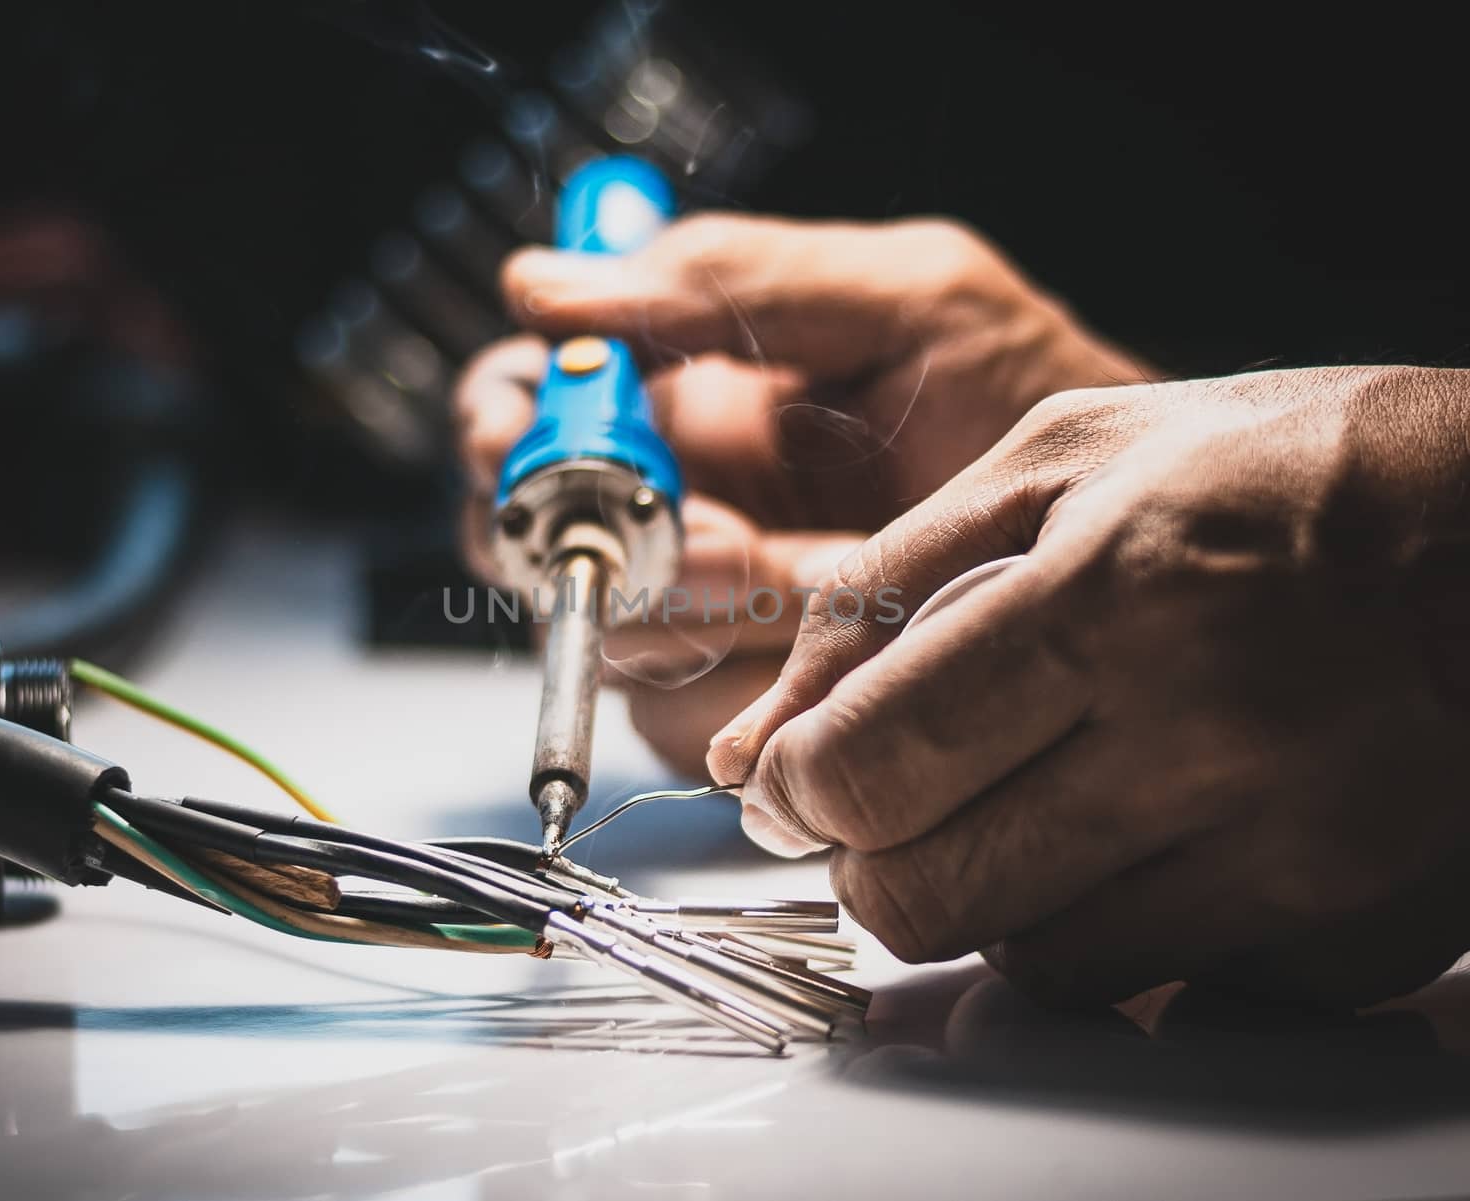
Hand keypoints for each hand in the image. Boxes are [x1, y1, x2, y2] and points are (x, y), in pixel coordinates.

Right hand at [455, 213, 1143, 772]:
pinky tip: (812, 645)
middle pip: (529, 529)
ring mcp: (700, 616)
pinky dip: (731, 685)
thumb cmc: (1025, 403)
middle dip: (581, 526)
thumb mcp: (903, 301)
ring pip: (599, 626)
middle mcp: (674, 507)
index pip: (532, 404)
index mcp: (687, 398)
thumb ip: (737, 278)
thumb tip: (545, 285)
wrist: (1125, 541)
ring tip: (788, 566)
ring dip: (679, 603)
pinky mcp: (735, 709)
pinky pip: (675, 719)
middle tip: (677, 513)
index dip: (504, 417)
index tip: (513, 426)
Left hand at [708, 365, 1469, 1006]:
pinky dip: (1106, 928)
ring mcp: (1296, 851)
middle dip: (869, 859)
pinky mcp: (1353, 928)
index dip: (801, 790)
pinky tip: (1132, 838)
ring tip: (1027, 796)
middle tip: (891, 803)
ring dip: (984, 894)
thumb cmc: (1273, 470)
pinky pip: (1158, 987)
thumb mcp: (1055, 462)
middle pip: (932, 894)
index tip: (798, 779)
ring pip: (1033, 961)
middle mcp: (1210, 734)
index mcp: (1112, 591)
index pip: (875, 766)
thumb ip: (878, 597)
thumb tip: (751, 752)